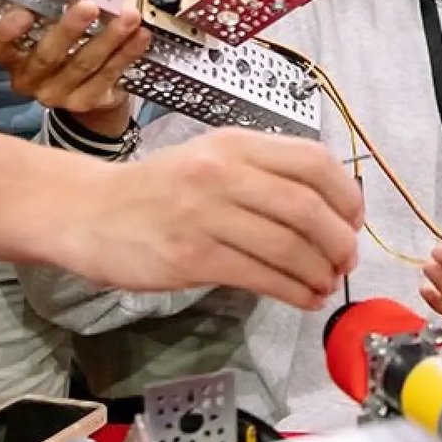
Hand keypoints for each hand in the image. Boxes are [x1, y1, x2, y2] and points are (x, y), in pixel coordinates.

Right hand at [0, 0, 150, 136]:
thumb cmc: (61, 38)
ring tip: (129, 16)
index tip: (23, 13)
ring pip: (82, 65)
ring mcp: (55, 94)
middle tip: (89, 6)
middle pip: (45, 56)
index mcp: (9, 54)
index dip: (3, 33)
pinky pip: (106, 77)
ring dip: (108, 38)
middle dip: (69, 30)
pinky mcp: (84, 102)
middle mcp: (26, 77)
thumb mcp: (48, 19)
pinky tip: (140, 36)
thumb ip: (51, 1)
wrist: (86, 85)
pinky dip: (126, 54)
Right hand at [56, 127, 361, 307]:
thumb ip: (264, 172)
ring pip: (288, 246)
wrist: (88, 211)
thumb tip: (329, 206)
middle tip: (346, 260)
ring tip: (325, 284)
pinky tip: (303, 297)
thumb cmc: (158, 189)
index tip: (353, 220)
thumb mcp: (212, 158)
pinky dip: (292, 291)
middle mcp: (222, 172)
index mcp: (236, 143)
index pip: (314, 161)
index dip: (346, 195)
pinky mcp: (191, 257)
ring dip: (319, 272)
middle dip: (339, 241)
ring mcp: (205, 215)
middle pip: (308, 208)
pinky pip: (259, 276)